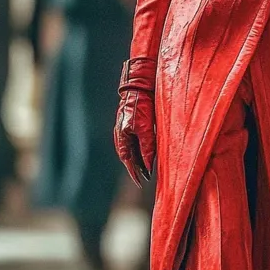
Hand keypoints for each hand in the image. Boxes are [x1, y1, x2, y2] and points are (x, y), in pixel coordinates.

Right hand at [114, 58, 156, 186]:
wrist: (138, 87)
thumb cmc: (140, 105)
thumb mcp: (145, 128)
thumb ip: (146, 147)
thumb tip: (148, 165)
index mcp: (122, 137)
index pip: (127, 160)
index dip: (134, 172)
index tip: (141, 182)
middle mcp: (121, 135)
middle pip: (129, 156)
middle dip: (137, 167)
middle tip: (146, 178)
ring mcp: (124, 130)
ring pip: (131, 150)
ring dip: (139, 159)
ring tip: (148, 169)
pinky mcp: (130, 125)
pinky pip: (134, 142)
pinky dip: (140, 150)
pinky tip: (147, 152)